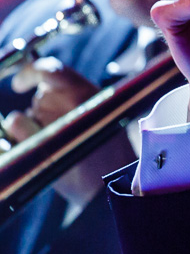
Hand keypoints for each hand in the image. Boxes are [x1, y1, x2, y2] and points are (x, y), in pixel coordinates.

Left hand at [2, 57, 134, 206]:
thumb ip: (76, 97)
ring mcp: (51, 119)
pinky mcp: (37, 139)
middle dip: (44, 110)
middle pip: (40, 96)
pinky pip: (17, 124)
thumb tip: (44, 88)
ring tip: (59, 144)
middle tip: (63, 131)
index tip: (19, 83)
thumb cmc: (107, 153)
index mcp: (88, 92)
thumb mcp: (102, 115)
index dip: (30, 72)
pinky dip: (21, 135)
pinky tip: (41, 147)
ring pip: (27, 112)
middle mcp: (68, 101)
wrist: (108, 183)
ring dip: (35, 125)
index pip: (51, 69)